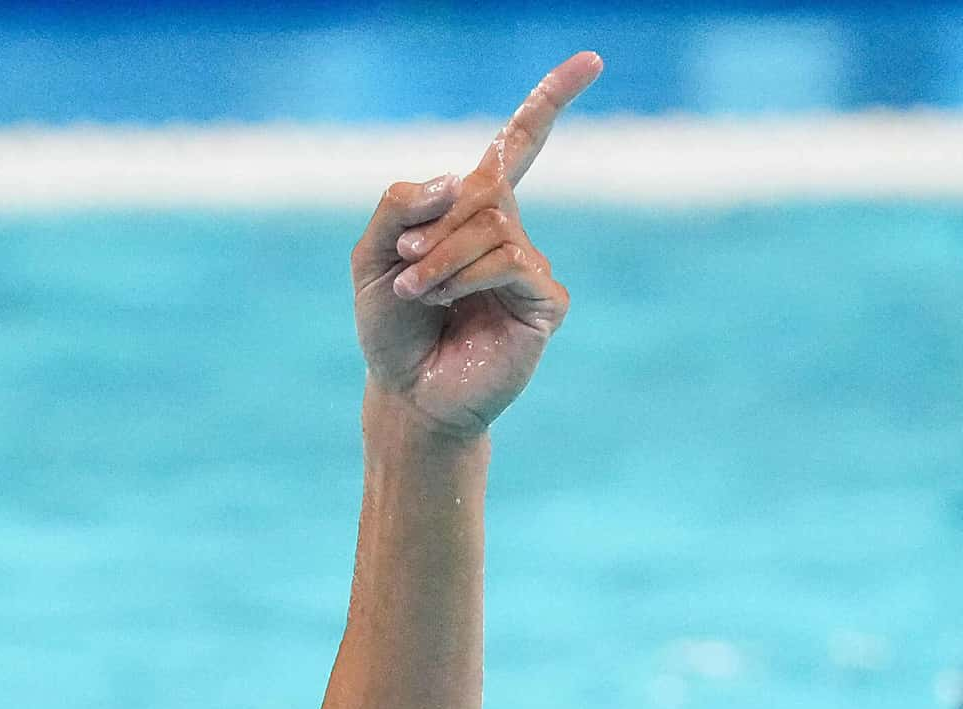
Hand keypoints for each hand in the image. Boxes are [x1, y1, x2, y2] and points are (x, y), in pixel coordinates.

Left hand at [352, 51, 599, 438]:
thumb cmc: (391, 329)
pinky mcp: (545, 303)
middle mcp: (510, 232)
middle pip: (485, 190)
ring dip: (442, 259)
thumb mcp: (370, 256)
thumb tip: (462, 181)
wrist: (407, 395)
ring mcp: (532, 267)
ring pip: (494, 226)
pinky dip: (468, 276)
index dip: (552, 100)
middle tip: (406, 273)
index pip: (521, 144)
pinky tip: (444, 304)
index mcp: (473, 210)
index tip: (592, 60)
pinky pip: (512, 261)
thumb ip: (399, 205)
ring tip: (419, 295)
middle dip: (434, 228)